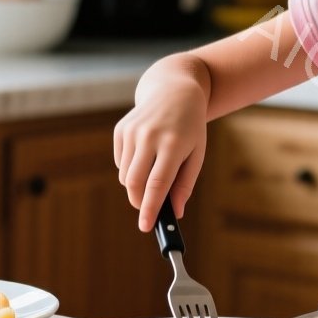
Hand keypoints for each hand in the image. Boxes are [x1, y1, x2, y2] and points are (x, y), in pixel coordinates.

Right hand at [113, 76, 207, 230]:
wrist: (173, 91)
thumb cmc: (190, 127)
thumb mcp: (197, 153)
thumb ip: (185, 184)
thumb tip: (175, 212)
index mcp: (173, 144)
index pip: (157, 184)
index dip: (150, 208)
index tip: (146, 227)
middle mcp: (149, 136)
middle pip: (135, 183)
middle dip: (139, 202)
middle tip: (148, 209)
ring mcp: (132, 131)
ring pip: (126, 176)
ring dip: (137, 185)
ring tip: (154, 171)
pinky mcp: (120, 130)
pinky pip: (120, 163)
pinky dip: (130, 168)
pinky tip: (145, 154)